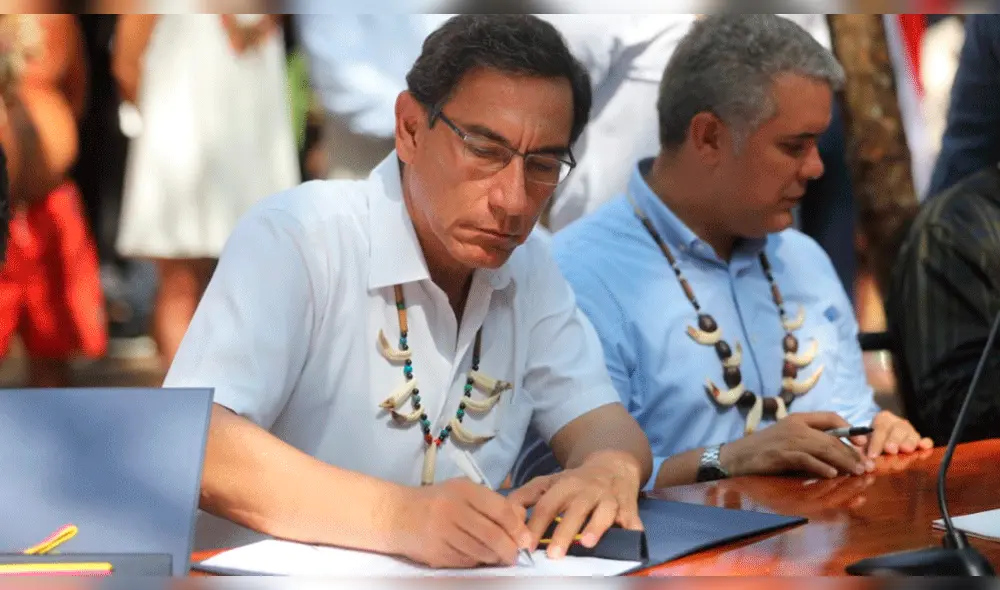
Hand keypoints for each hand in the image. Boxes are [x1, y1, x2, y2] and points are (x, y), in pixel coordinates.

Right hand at [389, 478, 531, 568]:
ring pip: (481, 551)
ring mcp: (443, 533)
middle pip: (492, 534)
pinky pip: (466, 561)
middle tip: (516, 554)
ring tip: (500, 556)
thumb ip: (492, 503)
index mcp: (463, 490)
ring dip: (495, 557)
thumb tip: (521, 519)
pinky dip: (477, 561)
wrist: (397, 515)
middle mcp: (453, 510)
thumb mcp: (463, 492)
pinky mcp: (436, 553)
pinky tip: (478, 556)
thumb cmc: (436, 502)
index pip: (499, 509)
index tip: (525, 538)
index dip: (517, 527)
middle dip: (509, 548)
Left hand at [508, 450, 642, 559]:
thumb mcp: (548, 483)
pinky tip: (629, 538)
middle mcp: (588, 491)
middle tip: (553, 554)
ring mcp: (610, 499)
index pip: (547, 505)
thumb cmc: (575, 482)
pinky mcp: (629, 508)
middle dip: (564, 532)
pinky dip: (632, 529)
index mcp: (565, 485)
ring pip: (604, 512)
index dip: (536, 525)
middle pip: (575, 510)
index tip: (526, 545)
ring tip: (586, 543)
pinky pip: (632, 519)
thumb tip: (506, 515)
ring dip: (596, 527)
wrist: (613, 466)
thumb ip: (525, 497)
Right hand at [720, 412, 874, 478]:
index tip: (862, 443)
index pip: (831, 417)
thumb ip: (809, 440)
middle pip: (832, 437)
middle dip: (852, 452)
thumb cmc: (763, 449)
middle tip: (867, 467)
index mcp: (798, 418)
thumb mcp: (787, 438)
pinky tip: (832, 475)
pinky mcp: (782, 454)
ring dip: (844, 462)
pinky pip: (807, 460)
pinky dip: (821, 467)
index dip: (849, 428)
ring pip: (825, 448)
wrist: (736, 456)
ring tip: (857, 472)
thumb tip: (837, 452)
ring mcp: (789, 439)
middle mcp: (796, 426)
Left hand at [865, 410, 933, 458]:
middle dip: (894, 439)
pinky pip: (926, 441)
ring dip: (909, 442)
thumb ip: (861, 447)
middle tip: (890, 450)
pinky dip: (925, 444)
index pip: (880, 428)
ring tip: (905, 450)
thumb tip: (862, 449)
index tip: (872, 455)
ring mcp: (911, 432)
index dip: (876, 442)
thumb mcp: (863, 443)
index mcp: (882, 419)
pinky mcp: (920, 442)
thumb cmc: (870, 444)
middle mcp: (898, 423)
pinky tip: (924, 447)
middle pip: (899, 428)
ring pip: (912, 434)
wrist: (881, 446)